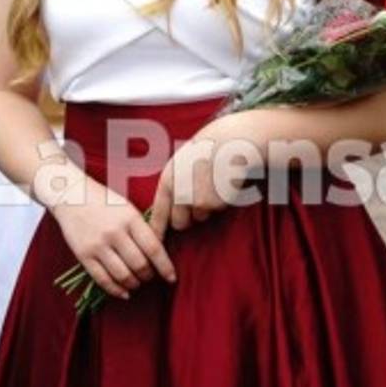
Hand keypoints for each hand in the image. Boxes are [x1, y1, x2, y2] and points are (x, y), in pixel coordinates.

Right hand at [53, 176, 176, 300]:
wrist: (72, 195)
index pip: (153, 248)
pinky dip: (116, 290)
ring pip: (123, 276)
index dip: (165, 266)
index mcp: (130, 217)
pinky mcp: (84, 255)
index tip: (172, 277)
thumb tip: (160, 252)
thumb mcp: (127, 208)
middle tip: (151, 276)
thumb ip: (142, 228)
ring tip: (137, 282)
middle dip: (149, 276)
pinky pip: (103, 280)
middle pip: (139, 265)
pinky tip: (124, 291)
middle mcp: (115, 232)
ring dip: (134, 284)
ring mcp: (98, 245)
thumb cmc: (104, 201)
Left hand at [149, 116, 252, 239]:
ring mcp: (196, 197)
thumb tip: (166, 216)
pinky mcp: (215, 200)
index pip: (158, 214)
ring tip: (212, 182)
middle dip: (188, 217)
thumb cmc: (206, 150)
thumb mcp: (181, 163)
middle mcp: (179, 190)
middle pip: (180, 223)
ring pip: (200, 217)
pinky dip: (221, 200)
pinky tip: (222, 181)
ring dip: (207, 206)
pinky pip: (217, 209)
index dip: (156, 234)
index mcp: (167, 180)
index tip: (154, 249)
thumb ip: (172, 187)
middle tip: (198, 196)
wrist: (230, 137)